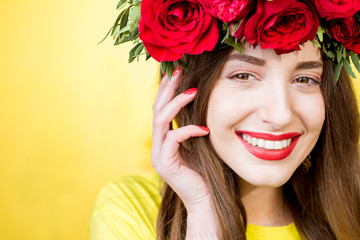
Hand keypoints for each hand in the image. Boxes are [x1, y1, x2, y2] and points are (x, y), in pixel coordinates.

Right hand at [151, 67, 211, 211]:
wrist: (204, 200)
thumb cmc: (205, 172)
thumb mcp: (198, 145)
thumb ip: (193, 128)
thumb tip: (200, 106)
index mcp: (163, 140)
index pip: (161, 110)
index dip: (167, 91)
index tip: (176, 73)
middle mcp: (157, 145)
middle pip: (157, 110)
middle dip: (168, 89)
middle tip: (179, 71)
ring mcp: (158, 154)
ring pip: (160, 120)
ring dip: (176, 103)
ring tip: (193, 92)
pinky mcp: (164, 163)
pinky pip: (173, 138)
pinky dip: (189, 130)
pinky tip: (205, 130)